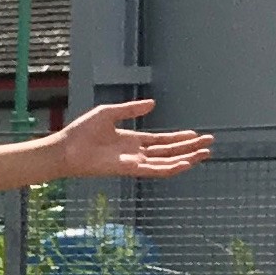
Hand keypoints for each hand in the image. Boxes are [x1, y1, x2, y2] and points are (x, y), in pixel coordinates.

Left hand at [55, 100, 210, 182]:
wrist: (65, 148)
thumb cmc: (81, 132)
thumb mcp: (109, 113)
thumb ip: (131, 109)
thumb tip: (152, 103)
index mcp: (132, 140)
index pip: (161, 141)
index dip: (179, 138)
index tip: (196, 134)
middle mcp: (135, 153)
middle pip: (169, 152)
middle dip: (190, 148)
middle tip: (209, 143)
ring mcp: (134, 162)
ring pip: (166, 162)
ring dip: (187, 158)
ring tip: (205, 153)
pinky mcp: (129, 169)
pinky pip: (155, 170)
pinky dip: (171, 167)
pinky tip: (186, 163)